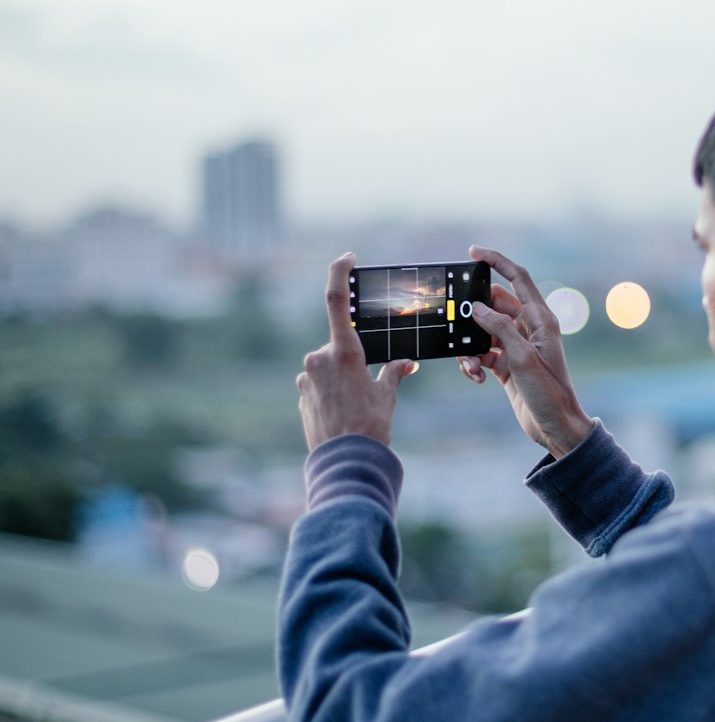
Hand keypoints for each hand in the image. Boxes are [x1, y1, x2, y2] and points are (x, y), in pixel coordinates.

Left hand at [296, 254, 416, 450]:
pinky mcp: (301, 395)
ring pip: (328, 367)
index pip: (335, 300)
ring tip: (357, 408)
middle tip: (368, 386)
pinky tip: (343, 414)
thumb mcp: (386, 397)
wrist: (344, 463)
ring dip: (342, 378)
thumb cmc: (369, 427)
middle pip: (339, 346)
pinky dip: (332, 392)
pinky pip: (319, 385)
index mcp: (342, 352)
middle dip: (354, 359)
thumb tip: (405, 364)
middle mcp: (318, 359)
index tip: (347, 258)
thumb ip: (393, 373)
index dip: (339, 272)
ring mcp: (306, 378)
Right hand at [459, 246, 592, 459]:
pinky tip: (475, 376)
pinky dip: (473, 361)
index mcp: (540, 319)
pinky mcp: (506, 364)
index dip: (497, 261)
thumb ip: (500, 329)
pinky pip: (482, 352)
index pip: (517, 278)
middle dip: (473, 315)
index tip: (474, 251)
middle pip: (494, 306)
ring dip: (471, 346)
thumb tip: (477, 308)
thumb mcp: (522, 358)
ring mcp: (516, 346)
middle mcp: (529, 328)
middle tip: (455, 322)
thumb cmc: (549, 393)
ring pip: (484, 332)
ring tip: (470, 366)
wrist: (555, 427)